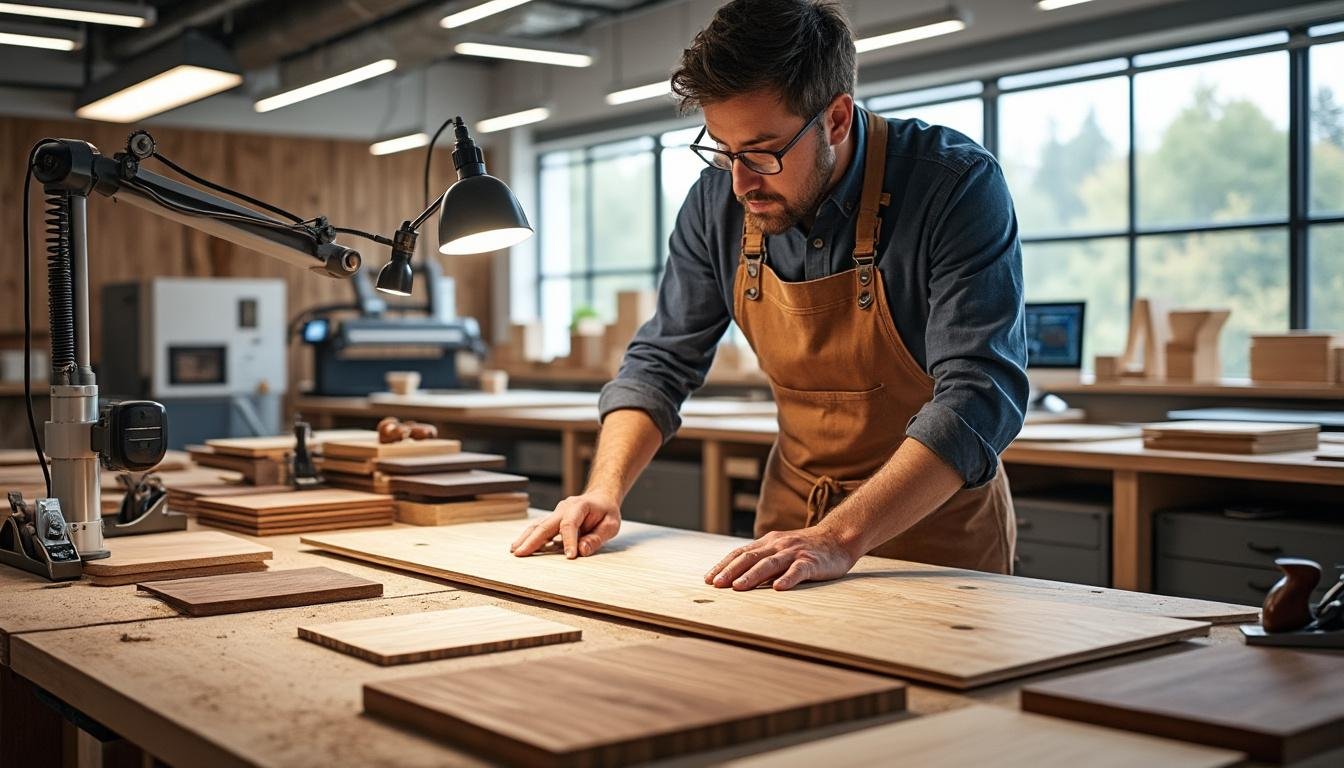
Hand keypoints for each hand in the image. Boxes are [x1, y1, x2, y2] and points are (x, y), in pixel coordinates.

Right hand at [510, 492, 621, 558]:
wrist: (600, 498)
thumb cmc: (606, 512)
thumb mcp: (610, 525)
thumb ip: (597, 538)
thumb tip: (582, 550)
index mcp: (580, 506)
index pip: (570, 524)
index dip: (569, 541)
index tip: (570, 556)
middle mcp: (564, 508)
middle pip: (545, 524)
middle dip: (533, 540)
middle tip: (521, 554)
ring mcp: (556, 513)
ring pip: (538, 526)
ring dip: (526, 538)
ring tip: (515, 551)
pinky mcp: (552, 520)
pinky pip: (539, 528)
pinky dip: (529, 537)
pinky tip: (519, 547)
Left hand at [704, 527, 858, 590]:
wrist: (838, 537)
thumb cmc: (806, 548)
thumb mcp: (780, 549)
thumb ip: (762, 559)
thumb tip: (737, 577)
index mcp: (768, 542)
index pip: (740, 553)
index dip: (723, 565)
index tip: (709, 579)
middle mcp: (778, 545)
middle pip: (750, 558)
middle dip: (731, 571)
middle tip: (716, 585)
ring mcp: (795, 553)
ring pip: (770, 564)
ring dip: (752, 576)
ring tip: (738, 588)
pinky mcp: (812, 562)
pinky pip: (798, 570)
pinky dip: (787, 579)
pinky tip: (779, 588)